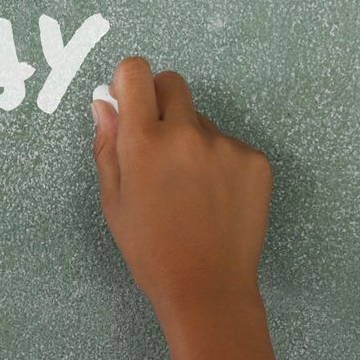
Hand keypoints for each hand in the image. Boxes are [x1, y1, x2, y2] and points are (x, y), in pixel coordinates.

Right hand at [91, 57, 273, 315]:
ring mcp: (225, 146)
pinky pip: (228, 145)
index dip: (129, 82)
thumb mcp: (113, 200)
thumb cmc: (150, 248)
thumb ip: (107, 145)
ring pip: (201, 120)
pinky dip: (217, 163)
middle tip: (155, 143)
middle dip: (160, 101)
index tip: (128, 100)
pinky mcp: (254, 160)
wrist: (205, 286)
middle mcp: (186, 134)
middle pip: (173, 83)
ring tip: (186, 189)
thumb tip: (105, 104)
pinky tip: (211, 199)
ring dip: (189, 139)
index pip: (136, 73)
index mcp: (144, 142)